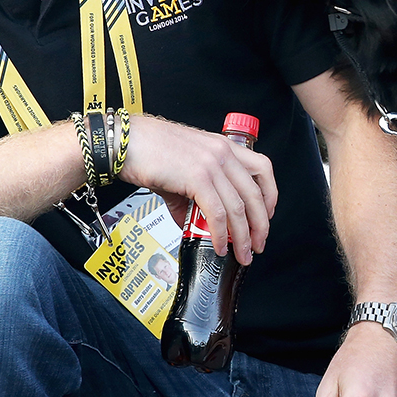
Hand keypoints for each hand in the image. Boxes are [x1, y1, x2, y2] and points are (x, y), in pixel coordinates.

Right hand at [118, 115, 276, 263]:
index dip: (270, 196)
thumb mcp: (181, 171)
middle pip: (255, 194)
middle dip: (260, 225)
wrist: (126, 142)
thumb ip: (192, 197)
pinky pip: (217, 214)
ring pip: (239, 208)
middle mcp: (222, 153)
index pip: (262, 169)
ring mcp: (212, 164)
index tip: (266, 216)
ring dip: (243, 237)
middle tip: (257, 244)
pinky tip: (218, 246)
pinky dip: (221, 235)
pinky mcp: (197, 178)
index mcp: (223, 146)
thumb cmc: (148, 150)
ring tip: (242, 253)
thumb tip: (193, 225)